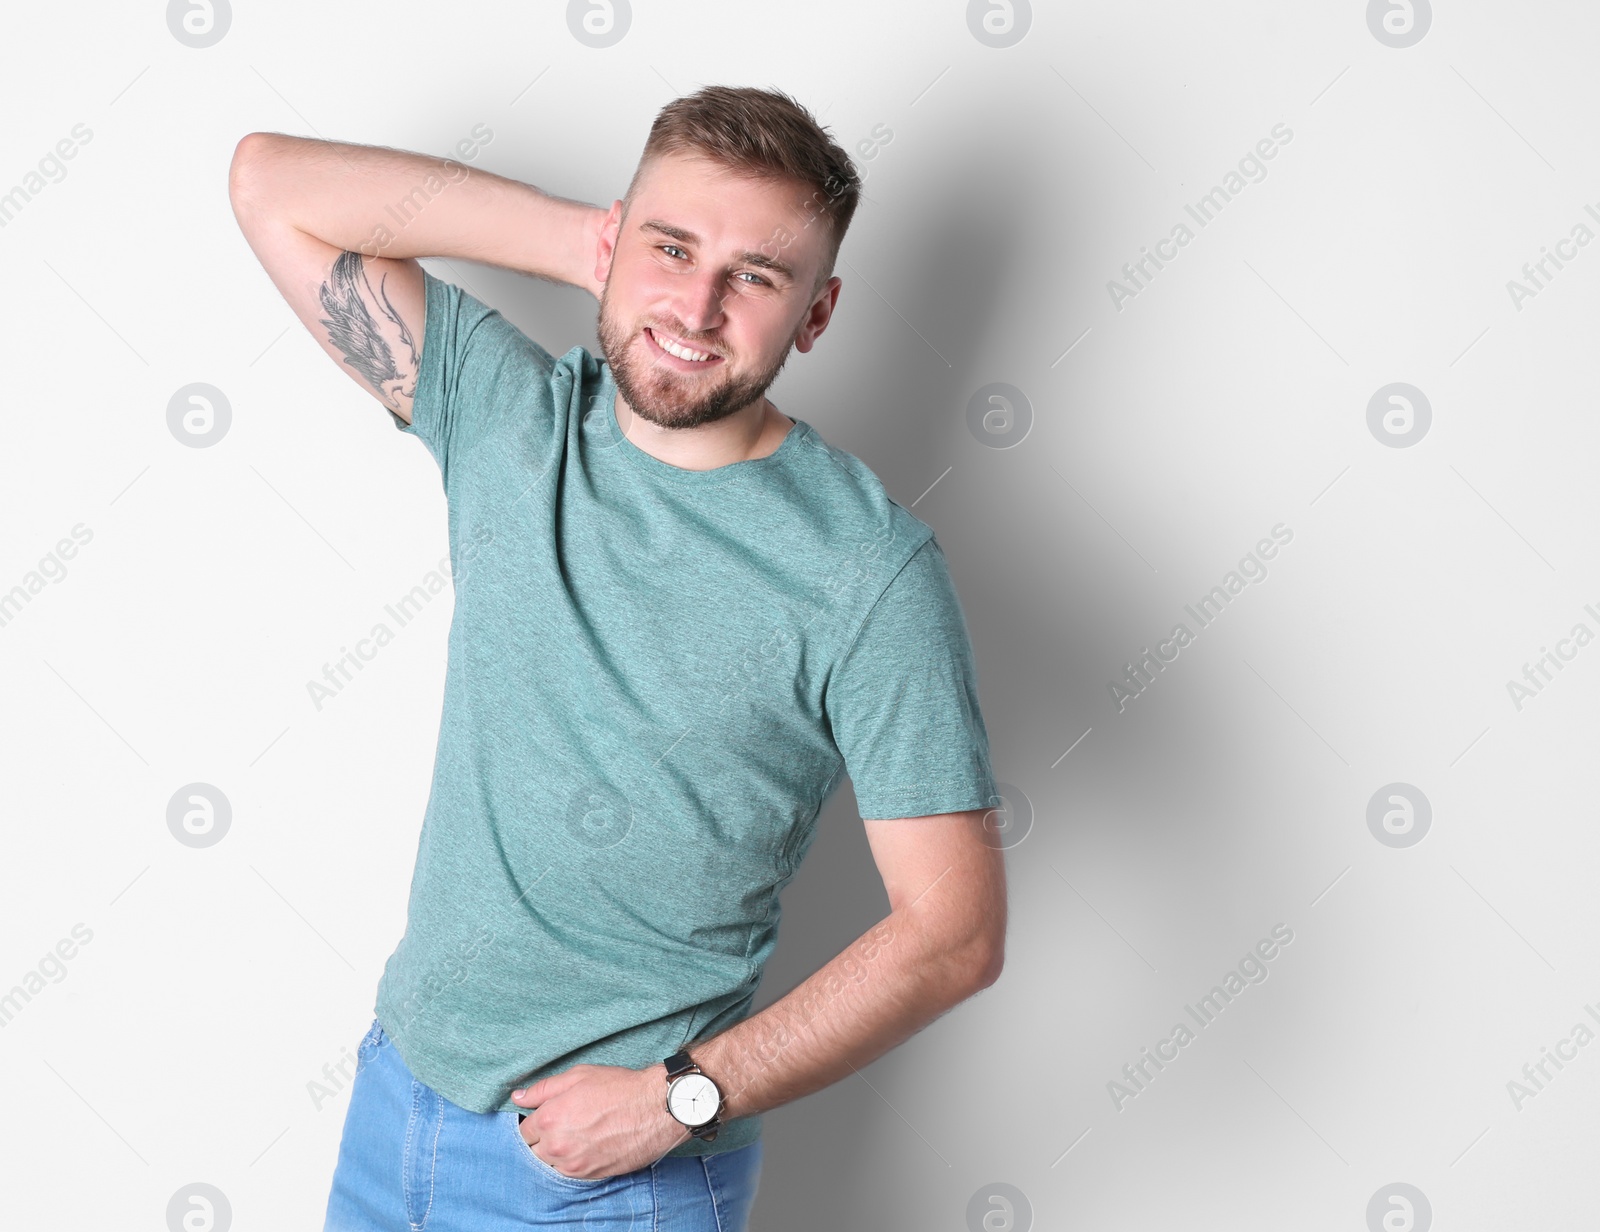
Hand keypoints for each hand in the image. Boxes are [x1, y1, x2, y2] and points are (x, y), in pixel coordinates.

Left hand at [511, 1062, 686, 1179]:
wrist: (654, 1110)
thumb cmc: (618, 1088)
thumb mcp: (578, 1076)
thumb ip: (543, 1089)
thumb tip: (518, 1096)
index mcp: (549, 1118)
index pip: (524, 1130)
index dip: (535, 1121)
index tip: (547, 1116)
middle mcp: (557, 1146)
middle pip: (534, 1151)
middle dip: (542, 1139)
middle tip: (563, 1126)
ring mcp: (573, 1164)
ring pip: (550, 1165)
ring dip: (556, 1154)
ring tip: (577, 1137)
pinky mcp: (590, 1175)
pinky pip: (569, 1174)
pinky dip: (573, 1163)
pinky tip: (587, 1147)